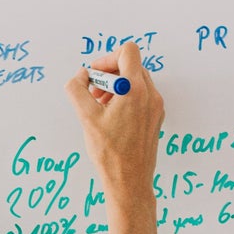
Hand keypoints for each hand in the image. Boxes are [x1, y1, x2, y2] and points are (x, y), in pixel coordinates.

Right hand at [65, 41, 163, 210]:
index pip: (127, 51)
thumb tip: (80, 76)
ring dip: (116, 86)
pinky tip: (112, 118)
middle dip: (109, 74)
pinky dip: (126, 98)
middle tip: (93, 93)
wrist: (130, 182)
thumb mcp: (86, 118)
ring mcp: (155, 107)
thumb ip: (77, 90)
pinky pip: (141, 97)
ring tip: (100, 106)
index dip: (107, 58)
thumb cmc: (110, 153)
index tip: (94, 75)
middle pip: (131, 65)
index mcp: (135, 90)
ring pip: (136, 81)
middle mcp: (150, 95)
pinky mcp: (155, 119)